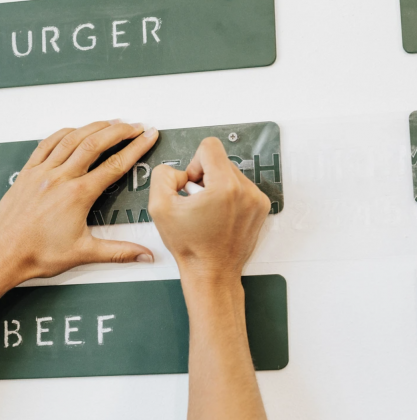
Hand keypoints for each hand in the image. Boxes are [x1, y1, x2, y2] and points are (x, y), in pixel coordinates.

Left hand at [0, 120, 158, 282]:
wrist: (3, 254)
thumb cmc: (38, 253)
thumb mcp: (84, 253)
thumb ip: (119, 252)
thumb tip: (145, 256)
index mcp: (78, 195)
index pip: (115, 165)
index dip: (136, 148)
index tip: (147, 136)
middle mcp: (60, 178)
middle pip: (95, 143)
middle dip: (119, 131)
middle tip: (135, 125)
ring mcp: (42, 172)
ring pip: (72, 139)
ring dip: (94, 127)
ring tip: (111, 122)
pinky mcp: (28, 172)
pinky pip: (47, 144)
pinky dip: (64, 133)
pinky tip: (74, 130)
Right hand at [149, 137, 269, 283]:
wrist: (211, 273)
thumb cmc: (191, 247)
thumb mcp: (159, 207)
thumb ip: (162, 176)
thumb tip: (177, 171)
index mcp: (225, 187)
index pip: (210, 146)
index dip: (194, 162)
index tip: (191, 183)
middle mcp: (246, 190)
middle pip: (221, 160)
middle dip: (205, 176)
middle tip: (197, 201)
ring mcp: (256, 200)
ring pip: (231, 173)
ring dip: (217, 186)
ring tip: (208, 211)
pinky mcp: (261, 208)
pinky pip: (242, 187)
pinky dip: (229, 196)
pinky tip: (219, 215)